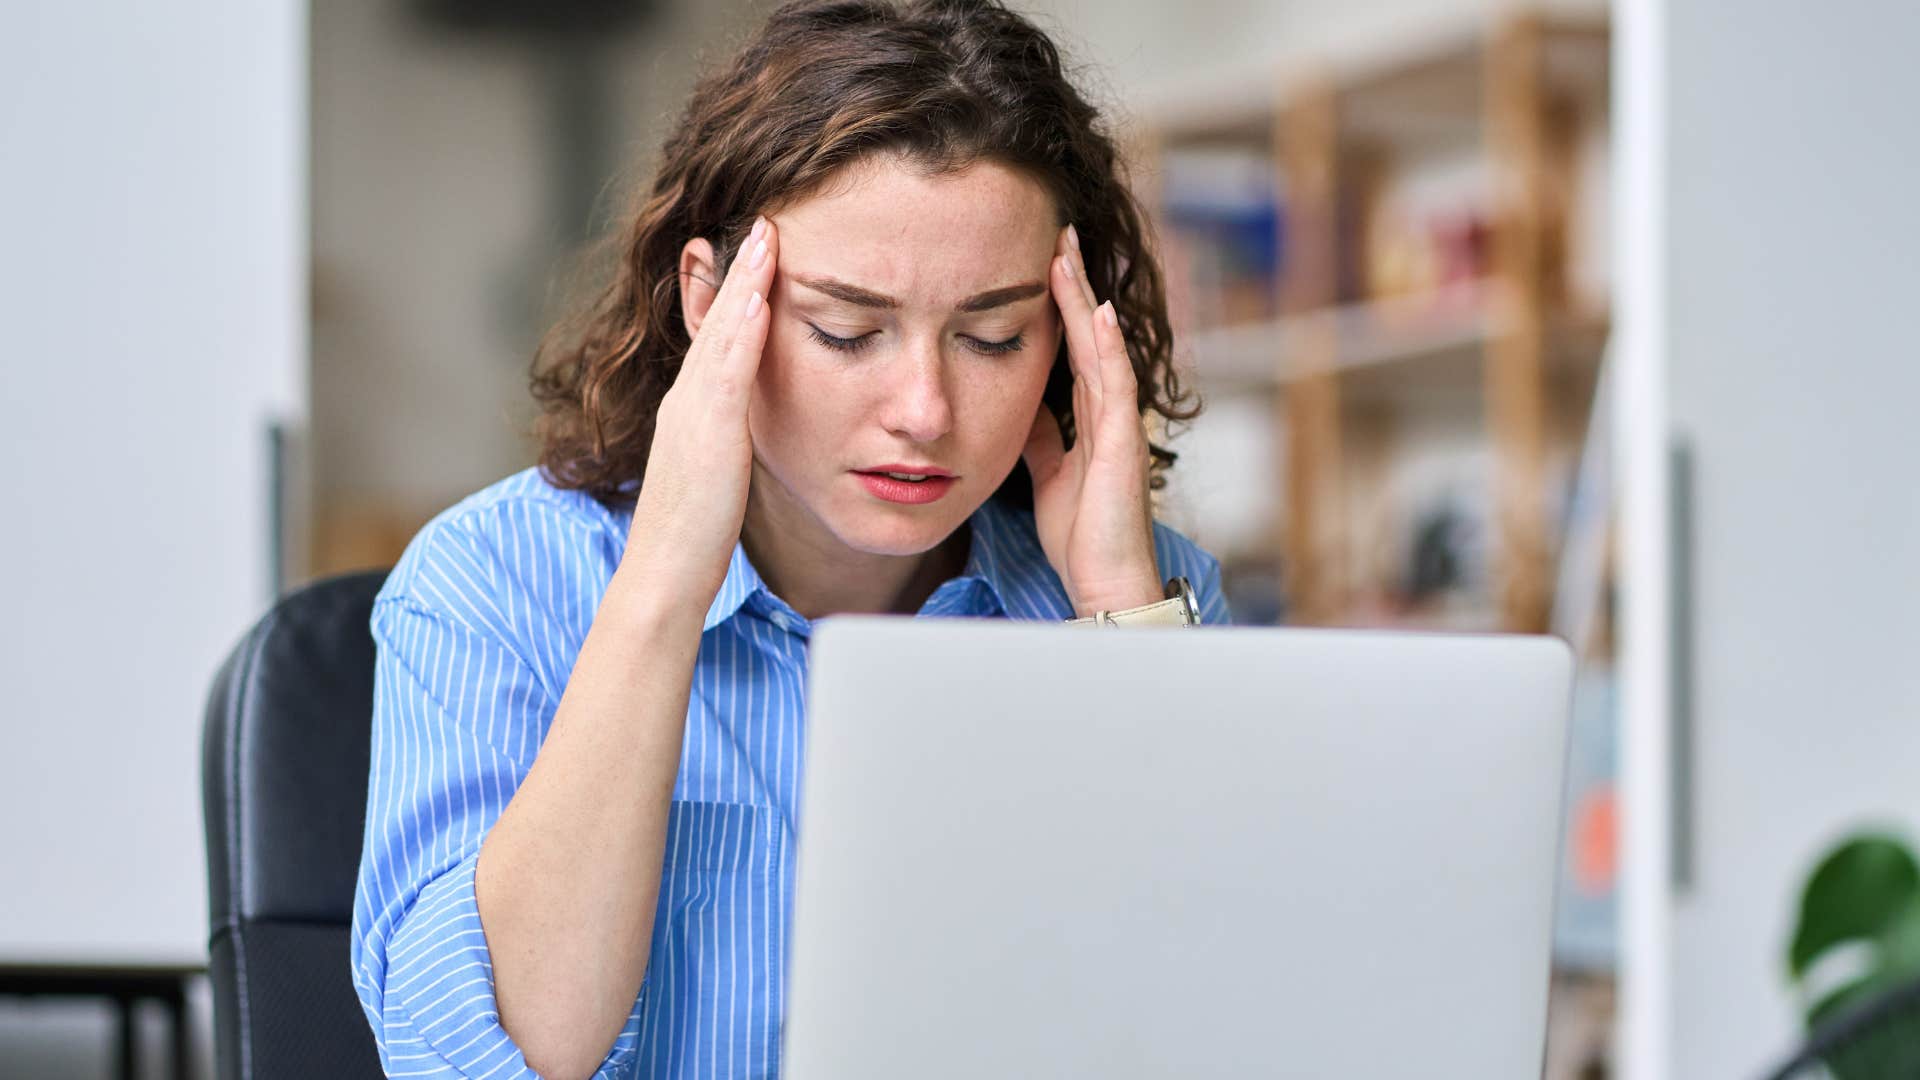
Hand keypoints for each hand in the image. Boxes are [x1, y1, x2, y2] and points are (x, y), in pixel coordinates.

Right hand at [621, 216, 778, 607]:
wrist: (663, 577)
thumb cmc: (691, 541)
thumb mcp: (711, 480)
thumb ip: (722, 450)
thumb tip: (739, 439)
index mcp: (690, 413)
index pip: (714, 340)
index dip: (733, 295)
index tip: (755, 253)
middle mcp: (685, 402)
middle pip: (714, 322)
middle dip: (738, 270)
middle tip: (762, 220)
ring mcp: (693, 414)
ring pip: (720, 332)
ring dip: (744, 281)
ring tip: (767, 234)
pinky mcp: (708, 432)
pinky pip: (728, 369)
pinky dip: (743, 327)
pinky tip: (761, 295)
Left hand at [1021, 224, 1162, 616]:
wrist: (1103, 582)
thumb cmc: (1081, 538)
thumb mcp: (1048, 477)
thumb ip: (1040, 440)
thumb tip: (1018, 408)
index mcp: (1090, 422)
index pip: (1074, 350)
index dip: (1061, 308)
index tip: (1043, 265)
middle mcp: (1109, 414)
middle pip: (1089, 336)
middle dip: (1073, 286)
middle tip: (1057, 235)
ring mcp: (1120, 424)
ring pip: (1102, 347)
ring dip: (1085, 300)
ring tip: (1069, 254)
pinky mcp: (1124, 442)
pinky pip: (1115, 384)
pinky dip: (1108, 347)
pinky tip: (1099, 312)